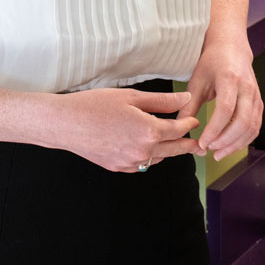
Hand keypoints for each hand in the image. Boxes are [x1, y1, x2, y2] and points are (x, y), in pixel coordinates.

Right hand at [53, 88, 199, 172]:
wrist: (65, 124)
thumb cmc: (95, 105)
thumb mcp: (131, 96)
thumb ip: (162, 100)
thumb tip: (186, 99)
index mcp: (149, 131)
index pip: (179, 130)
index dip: (189, 124)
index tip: (194, 120)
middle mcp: (143, 151)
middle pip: (175, 150)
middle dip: (188, 144)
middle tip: (198, 143)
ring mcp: (130, 162)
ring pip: (159, 159)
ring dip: (167, 151)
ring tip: (172, 142)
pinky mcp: (118, 168)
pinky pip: (142, 165)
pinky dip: (148, 157)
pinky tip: (147, 148)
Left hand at [176, 43, 262, 161]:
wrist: (231, 48)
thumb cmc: (214, 62)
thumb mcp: (197, 81)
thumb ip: (189, 106)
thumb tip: (180, 128)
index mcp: (230, 79)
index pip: (225, 109)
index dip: (214, 129)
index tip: (203, 142)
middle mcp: (247, 88)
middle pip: (242, 122)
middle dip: (226, 141)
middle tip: (210, 150)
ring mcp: (256, 96)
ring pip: (252, 127)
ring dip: (235, 144)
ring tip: (218, 153)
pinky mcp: (259, 104)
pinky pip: (255, 126)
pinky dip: (244, 140)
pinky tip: (230, 145)